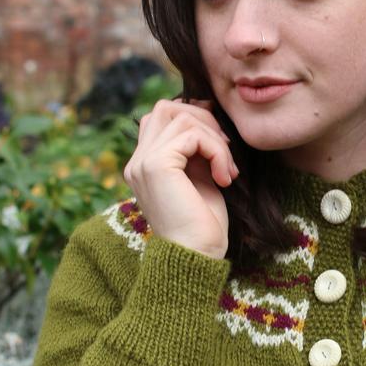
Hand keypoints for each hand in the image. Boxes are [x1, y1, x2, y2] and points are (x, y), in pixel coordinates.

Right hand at [123, 96, 238, 259]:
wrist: (195, 258)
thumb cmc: (202, 226)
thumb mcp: (200, 179)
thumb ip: (196, 151)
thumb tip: (208, 117)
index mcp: (144, 165)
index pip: (162, 118)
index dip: (195, 120)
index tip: (222, 144)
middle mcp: (137, 161)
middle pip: (167, 107)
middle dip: (204, 121)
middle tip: (226, 152)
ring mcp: (143, 161)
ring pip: (182, 117)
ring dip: (215, 138)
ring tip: (228, 169)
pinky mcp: (157, 165)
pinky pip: (192, 135)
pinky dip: (217, 151)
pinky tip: (225, 178)